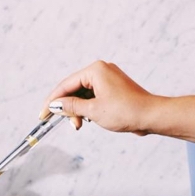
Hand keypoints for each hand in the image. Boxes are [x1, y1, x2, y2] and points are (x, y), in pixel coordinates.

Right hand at [40, 60, 157, 133]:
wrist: (151, 116)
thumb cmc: (125, 111)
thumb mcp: (93, 111)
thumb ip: (71, 106)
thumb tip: (55, 104)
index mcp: (95, 70)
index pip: (66, 84)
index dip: (52, 100)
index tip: (43, 114)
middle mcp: (101, 70)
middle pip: (74, 89)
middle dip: (68, 107)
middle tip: (67, 123)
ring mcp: (108, 79)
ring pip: (83, 94)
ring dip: (78, 110)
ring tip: (79, 125)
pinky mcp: (114, 88)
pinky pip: (94, 96)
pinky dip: (88, 108)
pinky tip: (88, 120)